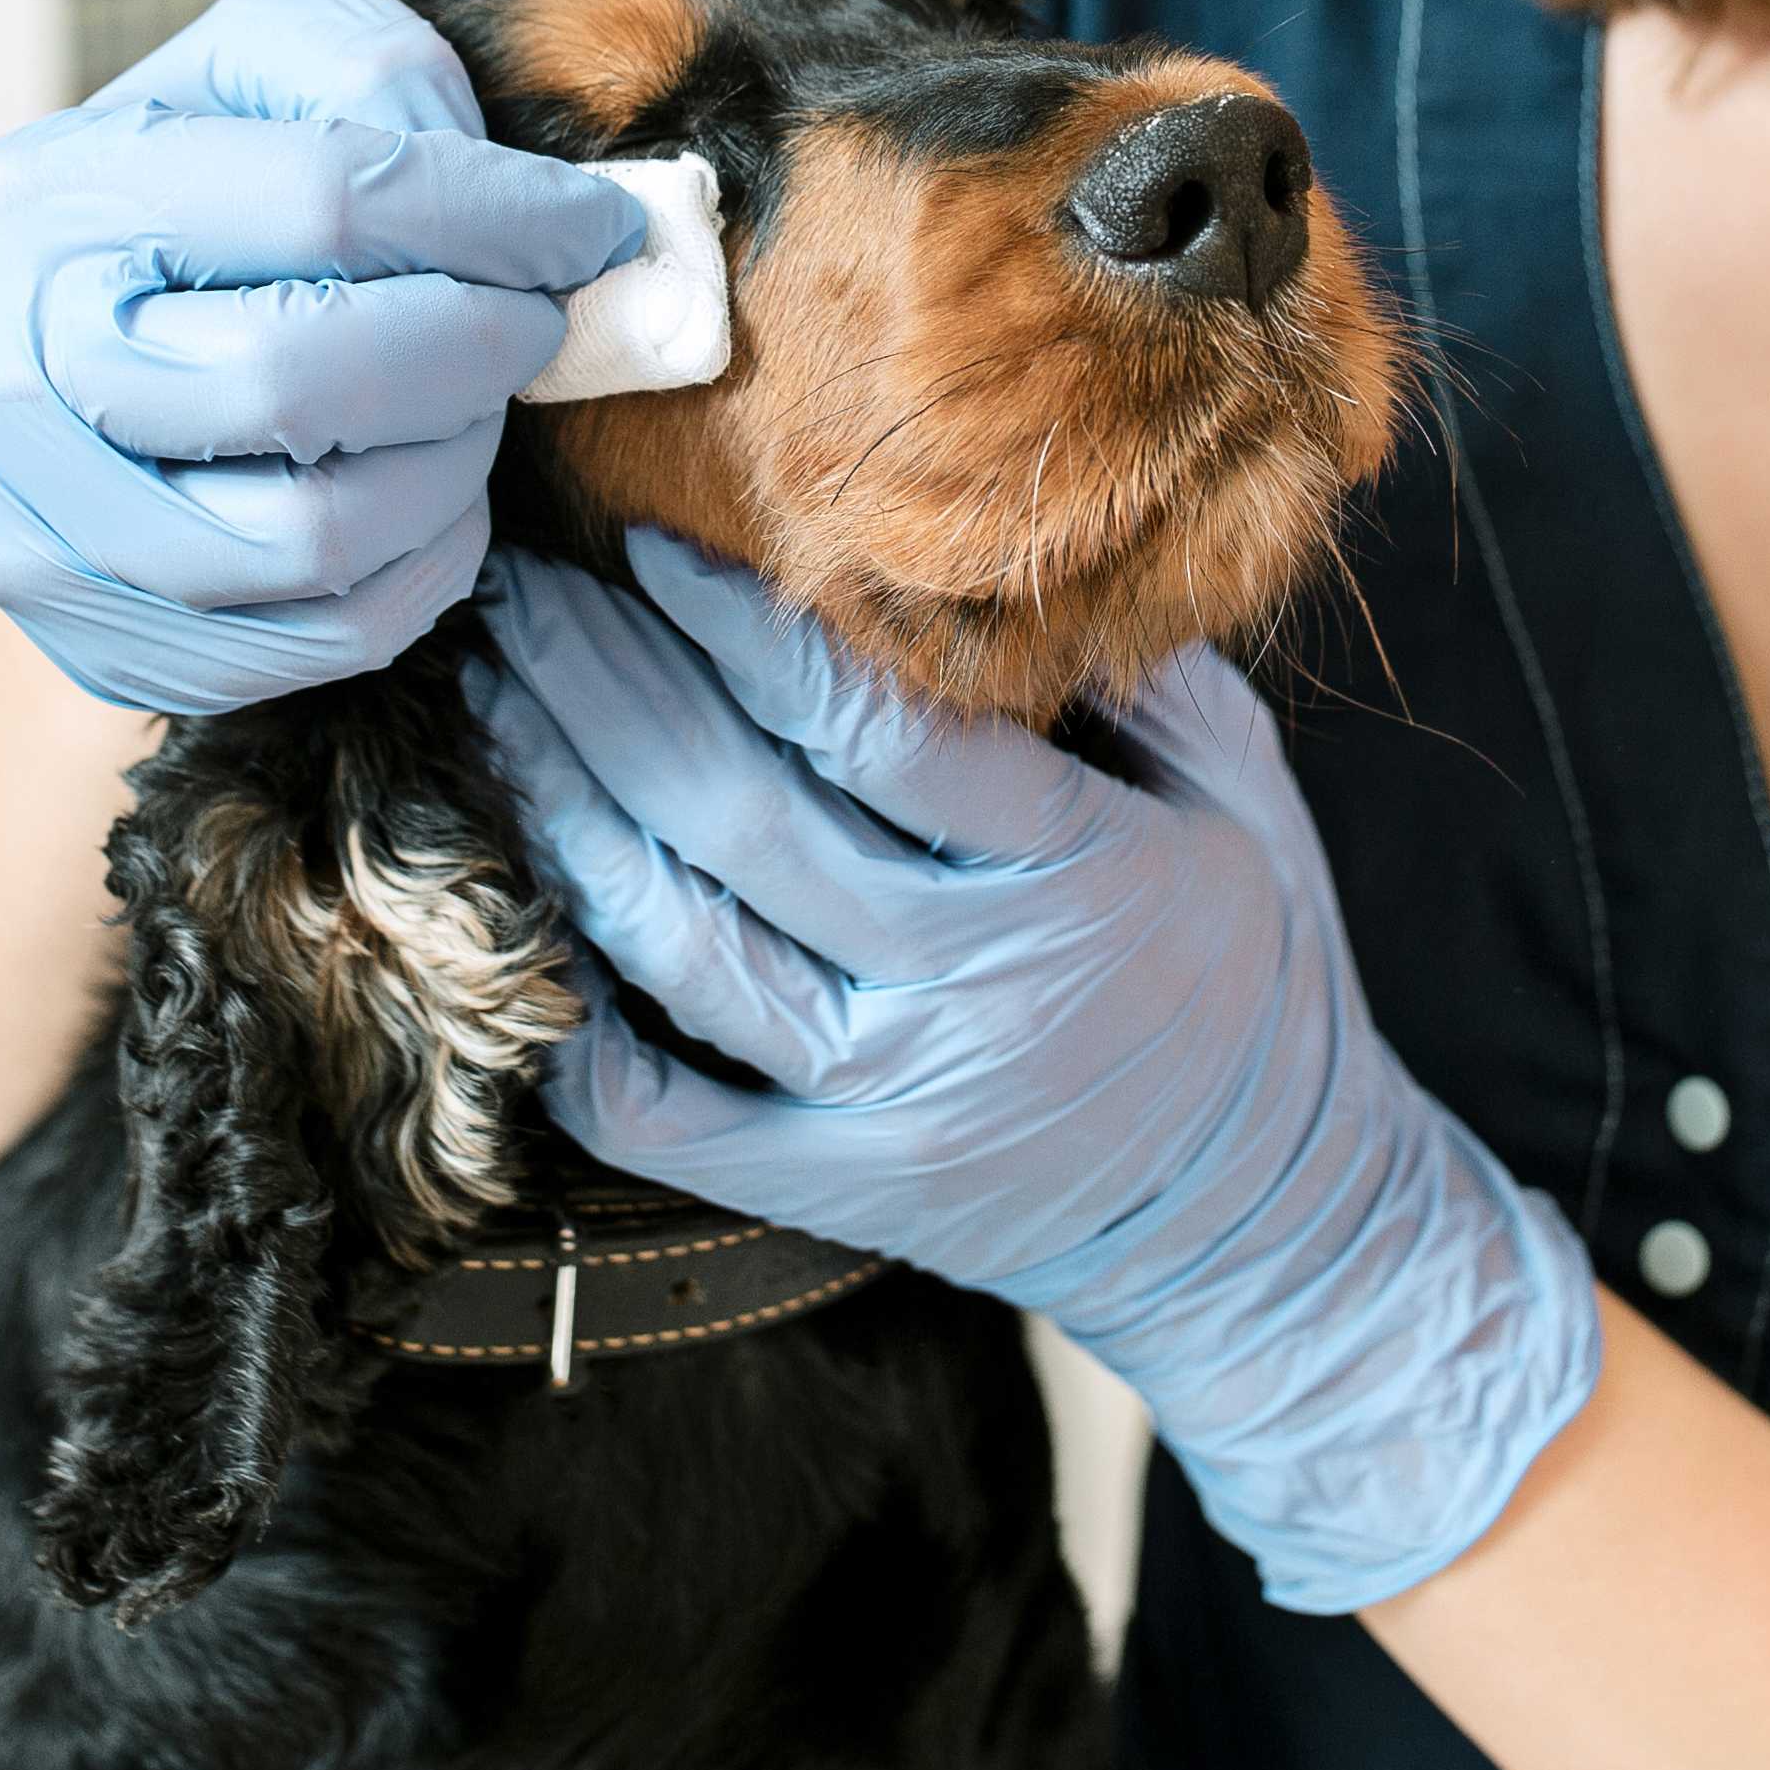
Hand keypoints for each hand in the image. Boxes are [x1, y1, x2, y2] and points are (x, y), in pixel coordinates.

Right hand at [0, 0, 643, 713]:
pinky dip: (426, 559)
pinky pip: (331, 633)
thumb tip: (506, 191)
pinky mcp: (107, 649)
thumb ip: (374, 75)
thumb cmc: (198, 208)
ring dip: (451, 460)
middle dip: (472, 344)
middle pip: (298, 375)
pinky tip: (428, 488)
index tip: (590, 226)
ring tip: (471, 401)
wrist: (65, 379)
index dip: (492, 214)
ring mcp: (42, 533)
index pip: (318, 201)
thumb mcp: (259, 79)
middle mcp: (8, 374)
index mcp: (47, 202)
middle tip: (533, 322)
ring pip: (319, 530)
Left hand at [474, 534, 1599, 1614]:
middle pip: (737, 815)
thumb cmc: (1257, 979)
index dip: (737, 628)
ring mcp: (891, 1101)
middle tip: (520, 591)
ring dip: (565, 809)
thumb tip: (1004, 547)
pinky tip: (528, 916)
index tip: (648, 545)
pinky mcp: (840, 1190)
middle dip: (604, 685)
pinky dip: (576, 1025)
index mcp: (1076, 870)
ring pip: (677, 942)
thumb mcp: (1247, 798)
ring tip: (501, 706)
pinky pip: (664, 1115)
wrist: (1268, 1224)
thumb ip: (1141, 675)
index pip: (870, 729)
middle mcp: (968, 989)